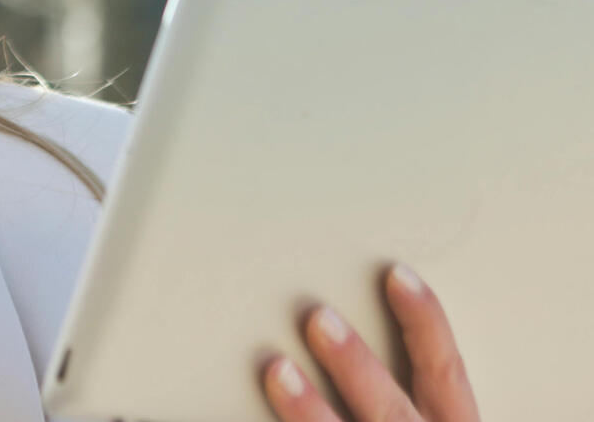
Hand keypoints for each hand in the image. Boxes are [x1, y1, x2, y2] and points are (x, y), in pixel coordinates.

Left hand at [262, 264, 478, 421]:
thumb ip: (407, 395)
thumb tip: (337, 329)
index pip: (446, 374)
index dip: (426, 324)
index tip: (396, 275)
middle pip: (395, 413)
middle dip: (357, 367)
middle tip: (317, 318)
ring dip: (311, 412)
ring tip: (276, 369)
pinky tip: (236, 417)